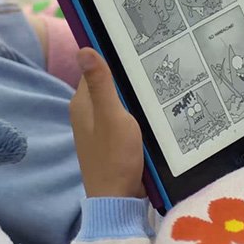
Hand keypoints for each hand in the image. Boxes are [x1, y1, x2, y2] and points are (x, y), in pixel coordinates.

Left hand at [69, 48, 145, 197]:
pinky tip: (156, 108)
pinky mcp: (113, 140)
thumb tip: (83, 48)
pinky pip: (126, 117)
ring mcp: (100, 128)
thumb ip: (100, 84)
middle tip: (156, 60)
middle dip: (128, 75)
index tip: (136, 43)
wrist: (118, 200)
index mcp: (82, 103)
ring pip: (119, 101)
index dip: (112, 55)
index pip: (95, 68)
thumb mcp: (111, 116)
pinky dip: (138, 112)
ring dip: (135, 95)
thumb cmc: (114, 157)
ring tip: (161, 79)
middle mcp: (87, 113)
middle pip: (109, 84)